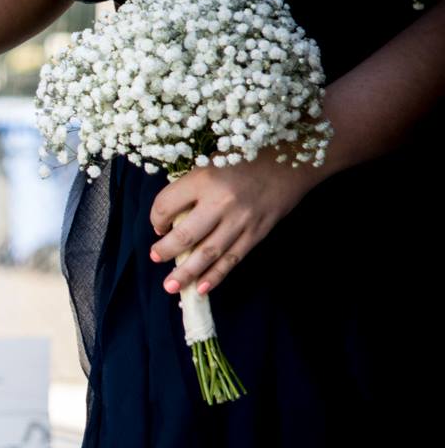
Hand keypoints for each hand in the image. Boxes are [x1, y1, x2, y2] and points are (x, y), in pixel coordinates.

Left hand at [148, 158, 319, 295]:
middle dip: (166, 250)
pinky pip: (232, 258)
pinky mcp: (257, 233)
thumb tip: (170, 220)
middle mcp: (220, 201)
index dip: (157, 218)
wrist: (292, 162)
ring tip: (171, 286)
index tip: (159, 225)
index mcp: (203, 179)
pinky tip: (201, 288)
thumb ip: (190, 188)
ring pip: (208, 253)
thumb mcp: (210, 163)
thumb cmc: (244, 159)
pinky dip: (216, 275)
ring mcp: (241, 220)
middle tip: (155, 257)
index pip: (166, 205)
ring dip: (187, 272)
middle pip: (185, 234)